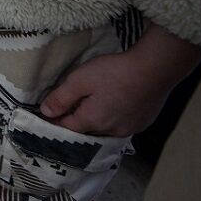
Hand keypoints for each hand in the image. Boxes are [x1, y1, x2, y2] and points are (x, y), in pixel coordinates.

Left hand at [40, 27, 200, 136]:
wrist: (154, 70)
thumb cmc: (114, 72)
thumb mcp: (79, 80)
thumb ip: (61, 98)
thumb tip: (45, 112)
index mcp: (92, 121)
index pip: (67, 127)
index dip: (55, 120)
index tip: (47, 114)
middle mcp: (111, 131)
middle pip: (86, 130)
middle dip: (75, 121)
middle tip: (67, 108)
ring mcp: (130, 128)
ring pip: (105, 129)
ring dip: (95, 121)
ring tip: (90, 107)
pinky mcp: (143, 122)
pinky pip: (121, 125)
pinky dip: (112, 119)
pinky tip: (112, 107)